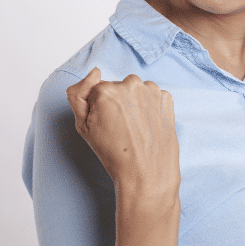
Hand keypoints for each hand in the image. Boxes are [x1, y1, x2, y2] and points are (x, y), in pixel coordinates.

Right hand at [65, 68, 180, 202]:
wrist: (146, 172)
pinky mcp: (166, 97)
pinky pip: (153, 96)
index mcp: (106, 89)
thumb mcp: (83, 126)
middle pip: (118, 87)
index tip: (106, 124)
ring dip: (135, 103)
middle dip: (118, 102)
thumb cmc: (113, 152)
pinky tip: (148, 125)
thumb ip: (78, 94)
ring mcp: (151, 90)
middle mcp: (130, 84)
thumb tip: (95, 72)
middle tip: (121, 128)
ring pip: (136, 91)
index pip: (97, 89)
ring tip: (135, 128)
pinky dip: (150, 107)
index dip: (100, 108)